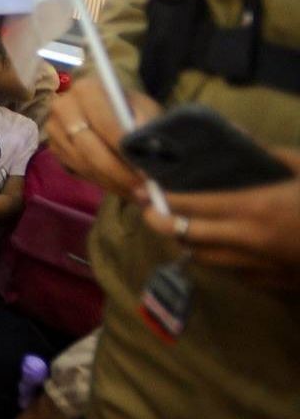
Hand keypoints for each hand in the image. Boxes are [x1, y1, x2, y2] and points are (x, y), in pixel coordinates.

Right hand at [43, 77, 158, 199]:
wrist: (112, 112)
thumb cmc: (131, 110)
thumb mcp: (146, 110)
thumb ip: (145, 125)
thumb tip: (143, 150)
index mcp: (86, 89)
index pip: (103, 123)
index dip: (123, 148)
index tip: (145, 170)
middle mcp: (63, 106)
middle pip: (88, 147)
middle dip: (117, 172)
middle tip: (143, 191)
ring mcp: (54, 128)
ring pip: (82, 162)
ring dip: (111, 181)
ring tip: (137, 192)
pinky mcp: (54, 148)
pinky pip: (76, 170)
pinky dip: (101, 181)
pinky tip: (120, 185)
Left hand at [140, 149, 299, 288]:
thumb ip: (269, 152)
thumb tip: (237, 134)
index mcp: (255, 207)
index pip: (193, 207)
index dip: (162, 200)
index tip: (143, 190)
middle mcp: (250, 240)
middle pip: (188, 238)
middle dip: (160, 224)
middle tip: (148, 211)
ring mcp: (261, 267)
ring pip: (206, 260)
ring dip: (188, 243)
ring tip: (180, 226)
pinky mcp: (274, 284)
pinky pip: (233, 273)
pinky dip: (219, 258)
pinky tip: (220, 245)